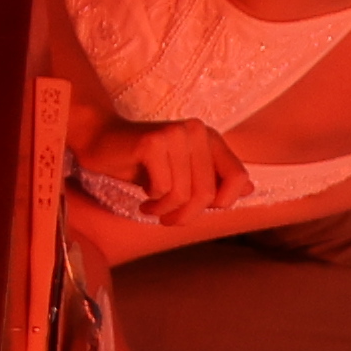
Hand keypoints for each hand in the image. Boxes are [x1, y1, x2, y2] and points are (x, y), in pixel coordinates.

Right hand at [81, 116, 253, 225]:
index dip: (223, 202)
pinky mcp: (153, 142)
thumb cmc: (143, 163)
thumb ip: (214, 180)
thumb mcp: (183, 174)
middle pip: (209, 194)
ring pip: (185, 195)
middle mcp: (197, 132)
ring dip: (166, 211)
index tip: (198, 207)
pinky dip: (153, 200)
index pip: (239, 178)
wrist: (99, 139)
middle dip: (187, 215)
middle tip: (167, 218)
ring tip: (152, 207)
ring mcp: (176, 134)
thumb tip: (250, 190)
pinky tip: (143, 195)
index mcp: (210, 139)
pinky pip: (163, 189)